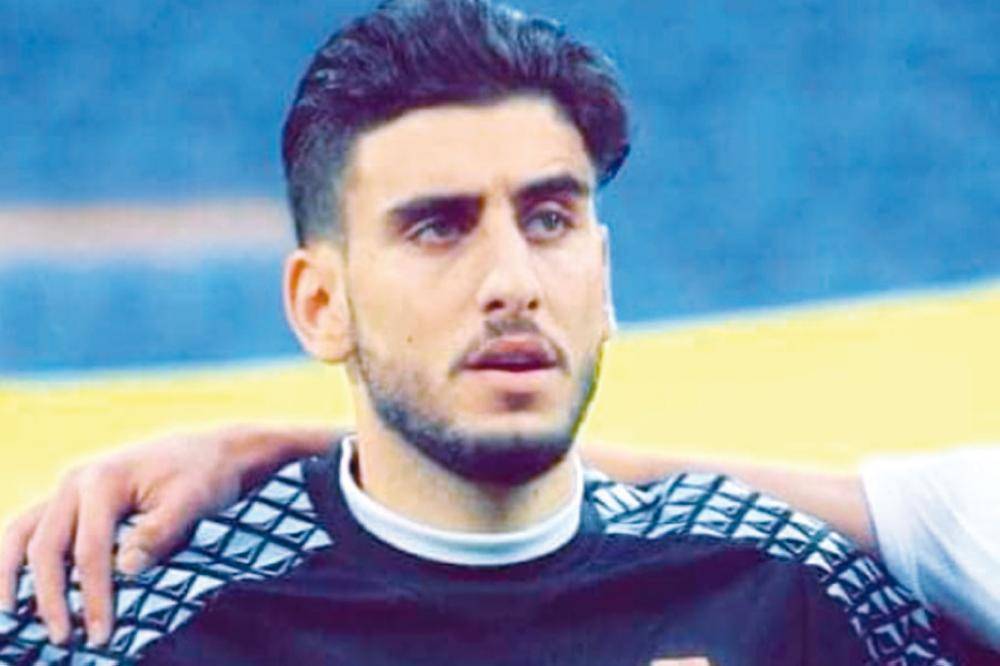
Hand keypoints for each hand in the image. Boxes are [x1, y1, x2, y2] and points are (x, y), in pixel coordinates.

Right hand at [0, 426, 276, 646]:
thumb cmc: (204, 476)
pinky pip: (32, 527)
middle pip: (47, 547)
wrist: (210, 451)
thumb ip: (159, 534)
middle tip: (65, 640)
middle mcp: (76, 480)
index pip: (90, 550)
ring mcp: (68, 486)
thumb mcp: (193, 501)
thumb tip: (125, 567)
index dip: (93, 597)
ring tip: (12, 615)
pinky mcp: (71, 497)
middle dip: (53, 598)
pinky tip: (18, 587)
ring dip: (11, 575)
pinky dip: (18, 556)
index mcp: (104, 478)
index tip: (101, 635)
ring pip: (22, 533)